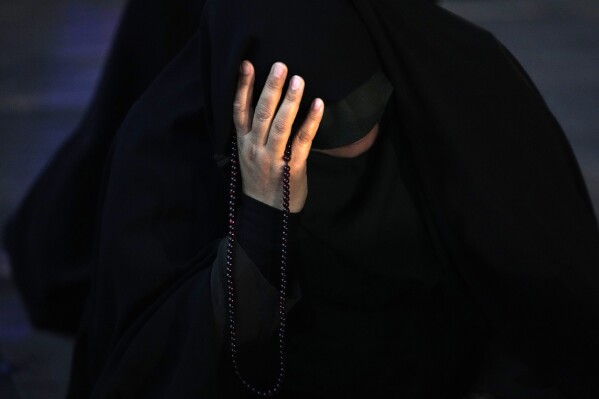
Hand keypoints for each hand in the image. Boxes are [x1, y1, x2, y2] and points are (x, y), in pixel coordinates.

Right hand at [233, 61, 323, 212]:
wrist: (267, 214)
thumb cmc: (261, 178)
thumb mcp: (249, 154)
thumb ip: (254, 131)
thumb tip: (267, 101)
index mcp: (243, 142)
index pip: (238, 110)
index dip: (242, 87)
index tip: (246, 64)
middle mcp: (254, 147)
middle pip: (260, 114)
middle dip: (270, 88)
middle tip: (280, 66)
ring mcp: (272, 158)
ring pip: (280, 125)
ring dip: (290, 101)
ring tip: (298, 79)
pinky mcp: (291, 167)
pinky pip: (302, 141)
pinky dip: (311, 121)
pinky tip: (318, 104)